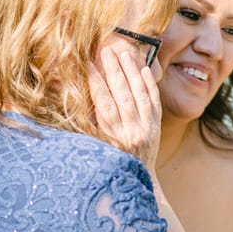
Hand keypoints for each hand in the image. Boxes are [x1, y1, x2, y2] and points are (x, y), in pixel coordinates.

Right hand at [89, 45, 161, 169]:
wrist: (137, 181)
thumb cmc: (110, 162)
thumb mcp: (96, 145)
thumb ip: (89, 122)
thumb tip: (75, 94)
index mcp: (112, 138)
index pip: (103, 104)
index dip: (95, 82)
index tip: (88, 63)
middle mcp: (131, 133)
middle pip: (122, 95)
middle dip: (114, 71)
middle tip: (107, 51)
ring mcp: (147, 130)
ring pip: (140, 95)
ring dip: (132, 72)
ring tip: (125, 53)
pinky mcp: (157, 127)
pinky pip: (154, 102)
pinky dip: (149, 85)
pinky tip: (143, 69)